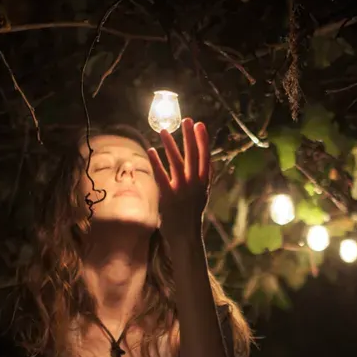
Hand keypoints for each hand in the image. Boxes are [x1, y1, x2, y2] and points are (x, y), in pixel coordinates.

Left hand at [149, 118, 210, 249]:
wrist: (186, 236)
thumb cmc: (191, 215)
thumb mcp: (201, 195)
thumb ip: (201, 179)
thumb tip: (202, 162)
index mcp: (203, 183)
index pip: (205, 157)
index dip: (203, 140)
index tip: (200, 125)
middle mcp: (194, 184)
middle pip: (192, 156)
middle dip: (189, 136)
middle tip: (186, 120)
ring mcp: (181, 190)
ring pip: (176, 162)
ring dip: (170, 145)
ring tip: (163, 131)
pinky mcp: (168, 197)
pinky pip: (161, 176)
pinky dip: (156, 162)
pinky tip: (151, 150)